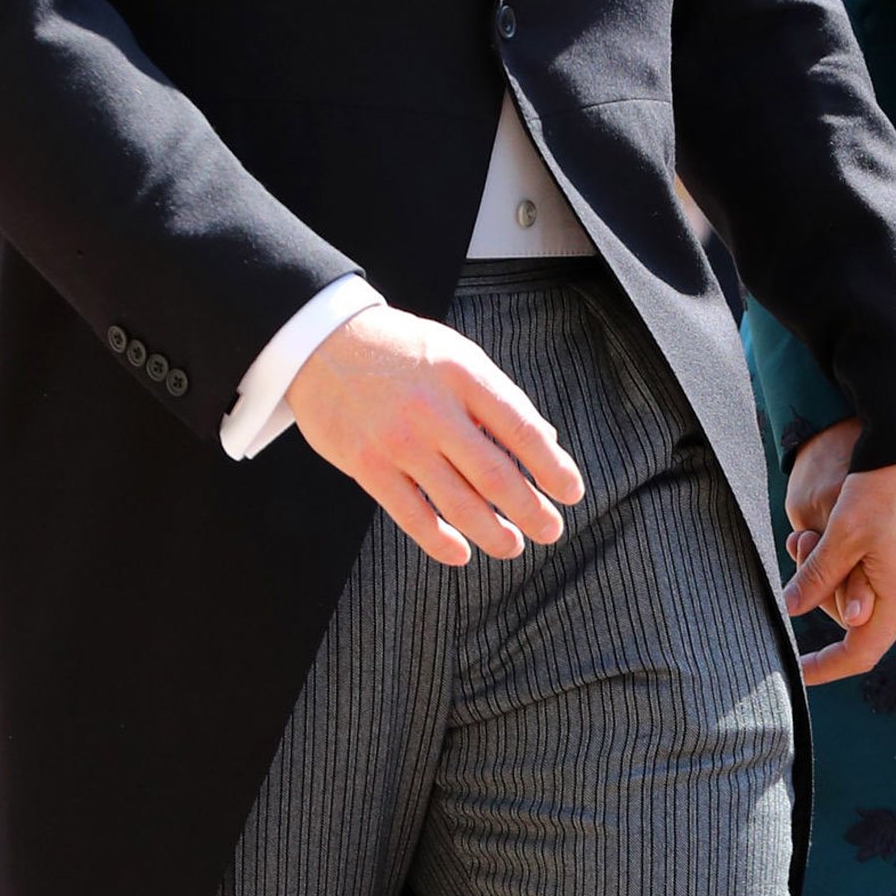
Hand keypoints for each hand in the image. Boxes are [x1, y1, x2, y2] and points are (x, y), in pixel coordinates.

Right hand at [287, 303, 584, 568]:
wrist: (323, 343)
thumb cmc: (403, 352)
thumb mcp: (458, 356)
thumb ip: (500, 398)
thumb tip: (547, 443)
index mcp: (464, 375)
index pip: (522, 430)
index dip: (553, 468)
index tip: (573, 493)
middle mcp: (433, 409)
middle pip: (495, 475)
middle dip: (531, 511)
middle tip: (551, 531)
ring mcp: (398, 441)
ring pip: (458, 502)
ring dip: (493, 533)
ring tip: (513, 546)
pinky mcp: (367, 466)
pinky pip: (412, 515)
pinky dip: (440, 541)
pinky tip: (461, 552)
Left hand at [783, 443, 895, 684]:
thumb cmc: (893, 482)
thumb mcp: (843, 532)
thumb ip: (817, 577)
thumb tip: (793, 607)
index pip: (861, 652)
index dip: (827, 665)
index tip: (800, 671)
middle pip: (867, 612)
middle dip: (828, 587)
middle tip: (800, 542)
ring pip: (884, 582)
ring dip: (849, 563)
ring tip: (826, 522)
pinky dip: (875, 550)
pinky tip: (861, 514)